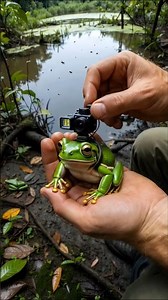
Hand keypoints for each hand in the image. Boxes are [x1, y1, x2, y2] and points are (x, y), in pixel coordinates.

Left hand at [40, 132, 167, 266]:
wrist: (151, 214)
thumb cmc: (121, 222)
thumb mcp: (87, 220)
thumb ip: (63, 207)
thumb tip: (46, 192)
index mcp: (76, 201)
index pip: (56, 179)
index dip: (50, 162)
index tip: (48, 146)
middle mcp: (85, 188)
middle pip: (67, 165)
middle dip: (60, 150)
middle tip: (59, 137)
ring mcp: (98, 176)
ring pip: (81, 158)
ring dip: (75, 145)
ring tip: (71, 134)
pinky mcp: (111, 168)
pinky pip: (99, 154)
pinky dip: (93, 144)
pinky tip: (87, 135)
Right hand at [83, 50, 167, 127]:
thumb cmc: (166, 90)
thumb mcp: (141, 95)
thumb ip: (118, 102)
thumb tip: (96, 108)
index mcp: (121, 64)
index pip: (96, 71)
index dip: (89, 86)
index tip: (89, 102)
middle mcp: (117, 76)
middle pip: (95, 88)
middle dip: (96, 103)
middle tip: (99, 114)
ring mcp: (117, 90)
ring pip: (99, 102)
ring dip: (103, 114)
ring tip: (112, 120)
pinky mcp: (119, 102)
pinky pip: (106, 110)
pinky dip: (108, 118)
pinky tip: (117, 122)